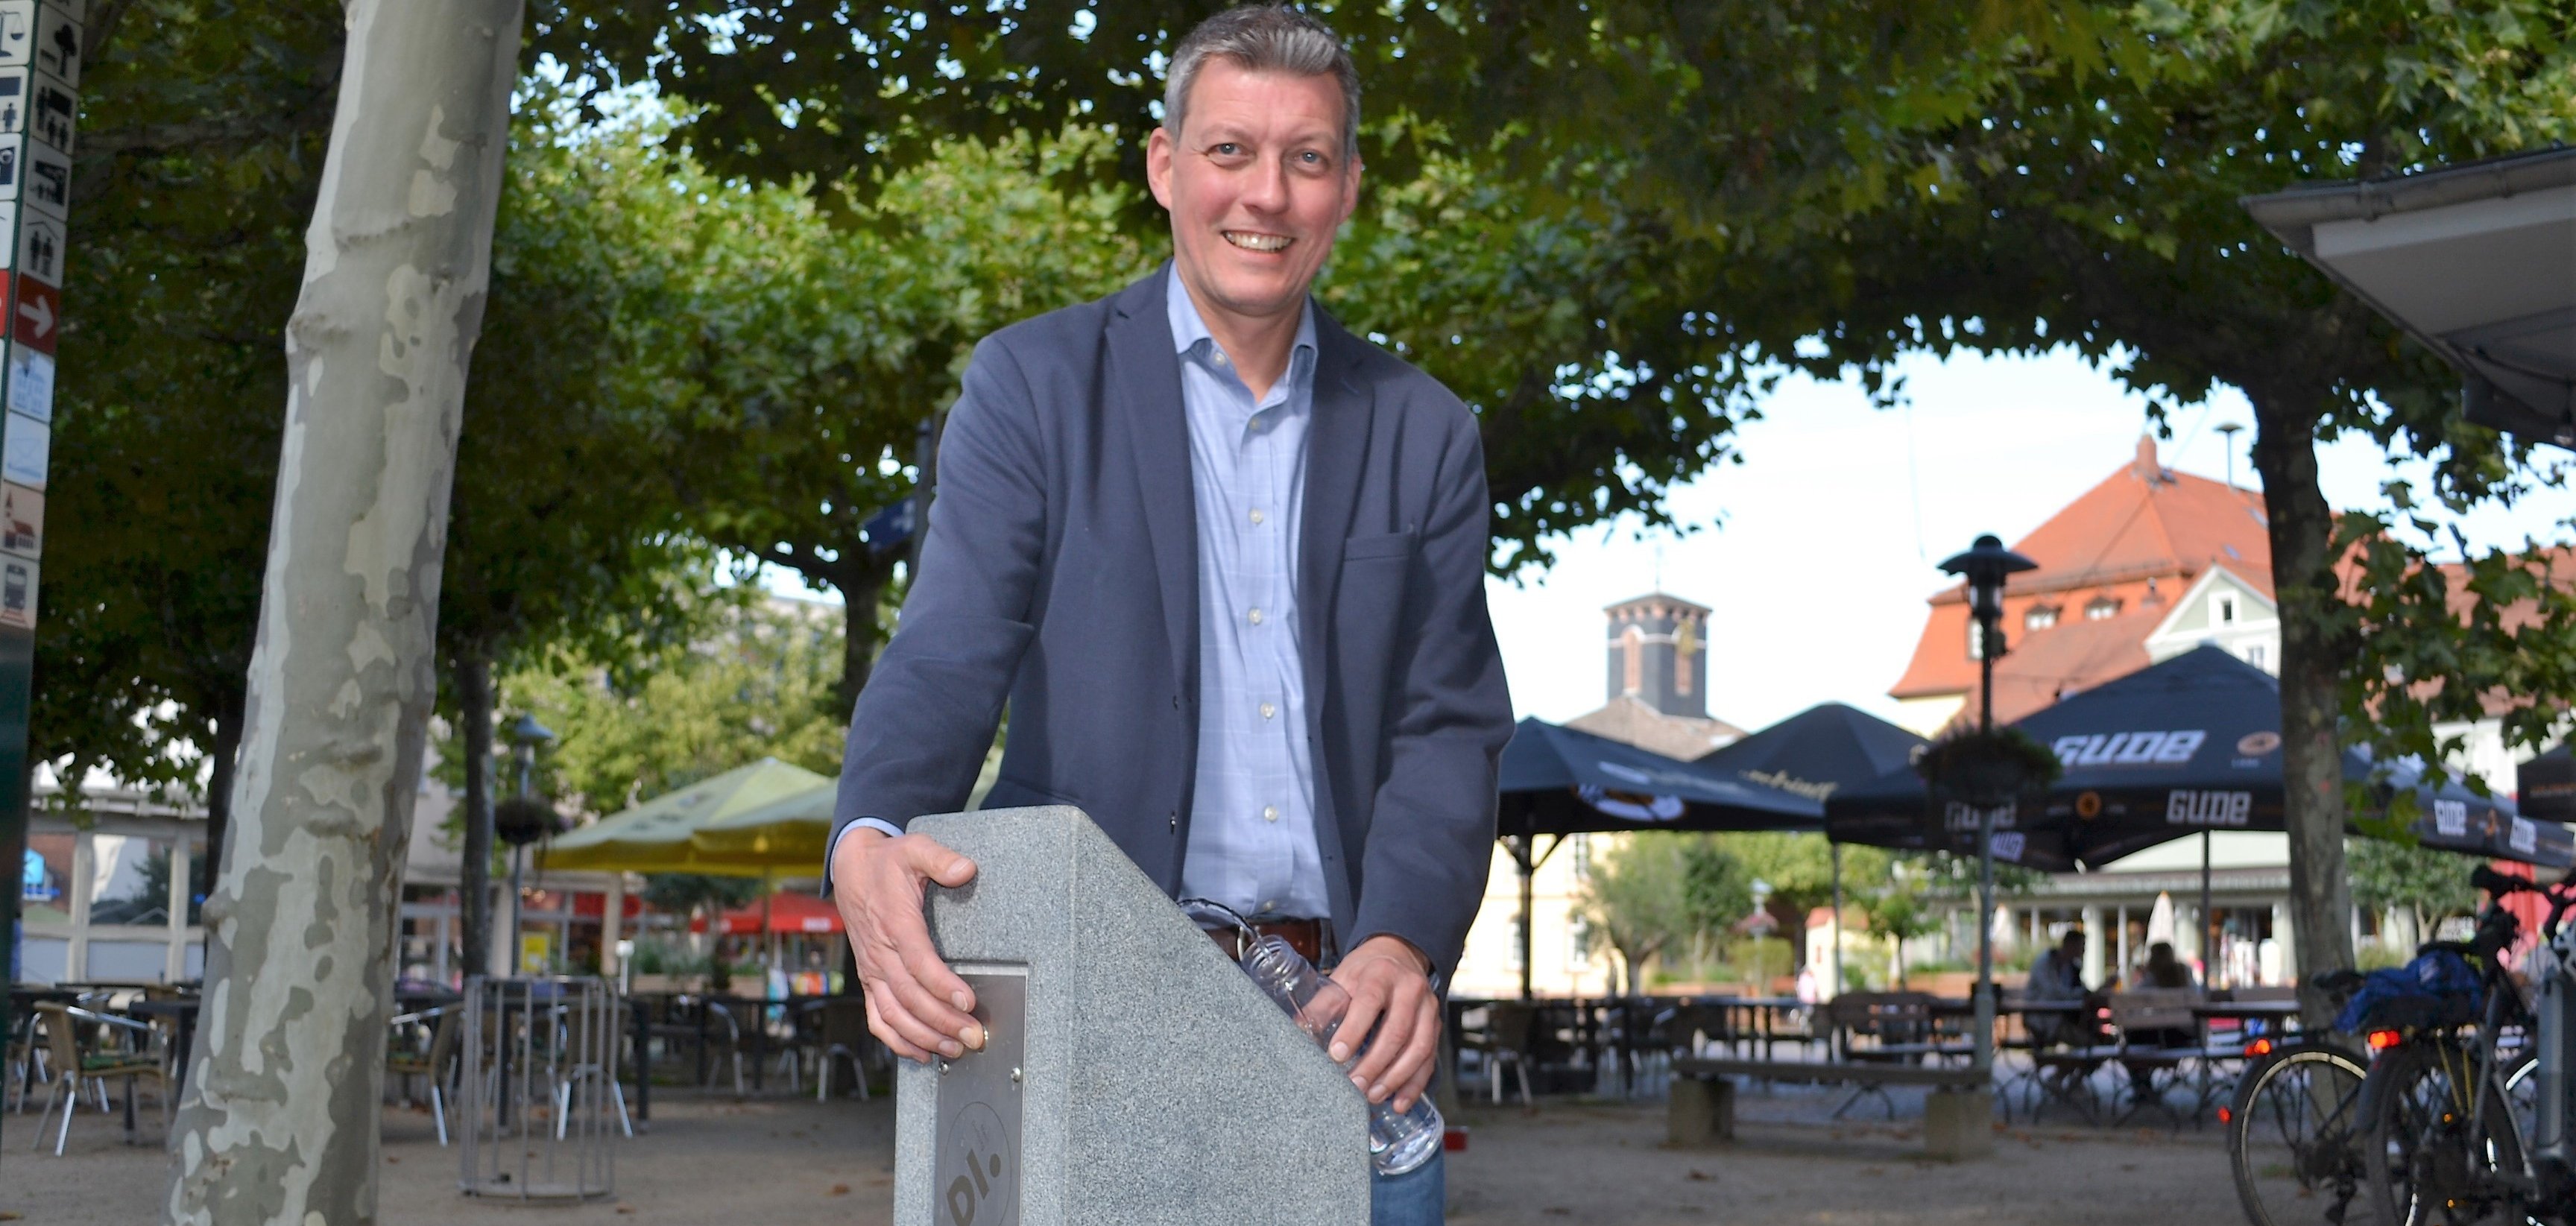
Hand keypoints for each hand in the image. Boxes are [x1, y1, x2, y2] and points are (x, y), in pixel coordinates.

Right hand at [830, 827, 982, 1062]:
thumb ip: (940, 858)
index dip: (943, 985)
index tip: (969, 1002)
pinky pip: (878, 1018)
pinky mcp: (869, 980)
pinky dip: (897, 1041)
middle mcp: (880, 952)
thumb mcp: (914, 848)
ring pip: (894, 1014)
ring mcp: (872, 970)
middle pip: (910, 996)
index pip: (919, 961)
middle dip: (943, 1021)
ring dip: (924, 1037)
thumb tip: (965, 869)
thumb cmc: (888, 862)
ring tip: (955, 1050)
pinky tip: (922, 1054)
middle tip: (973, 1036)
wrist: (851, 870)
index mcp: (894, 923)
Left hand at [1327, 935, 1438, 1111]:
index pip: (1369, 1002)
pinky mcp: (1435, 1027)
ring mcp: (1428, 1009)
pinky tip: (1398, 1103)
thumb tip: (1296, 1034)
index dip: (1354, 1030)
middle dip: (1375, 1063)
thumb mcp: (1342, 978)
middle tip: (1354, 1085)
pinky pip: (1430, 1059)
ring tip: (1372, 1096)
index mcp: (1381, 973)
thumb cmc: (1366, 971)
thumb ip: (1322, 1006)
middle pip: (1397, 1030)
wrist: (1399, 955)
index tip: (1337, 1055)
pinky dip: (1414, 1085)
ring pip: (1419, 1048)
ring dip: (1396, 1077)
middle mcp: (1410, 989)